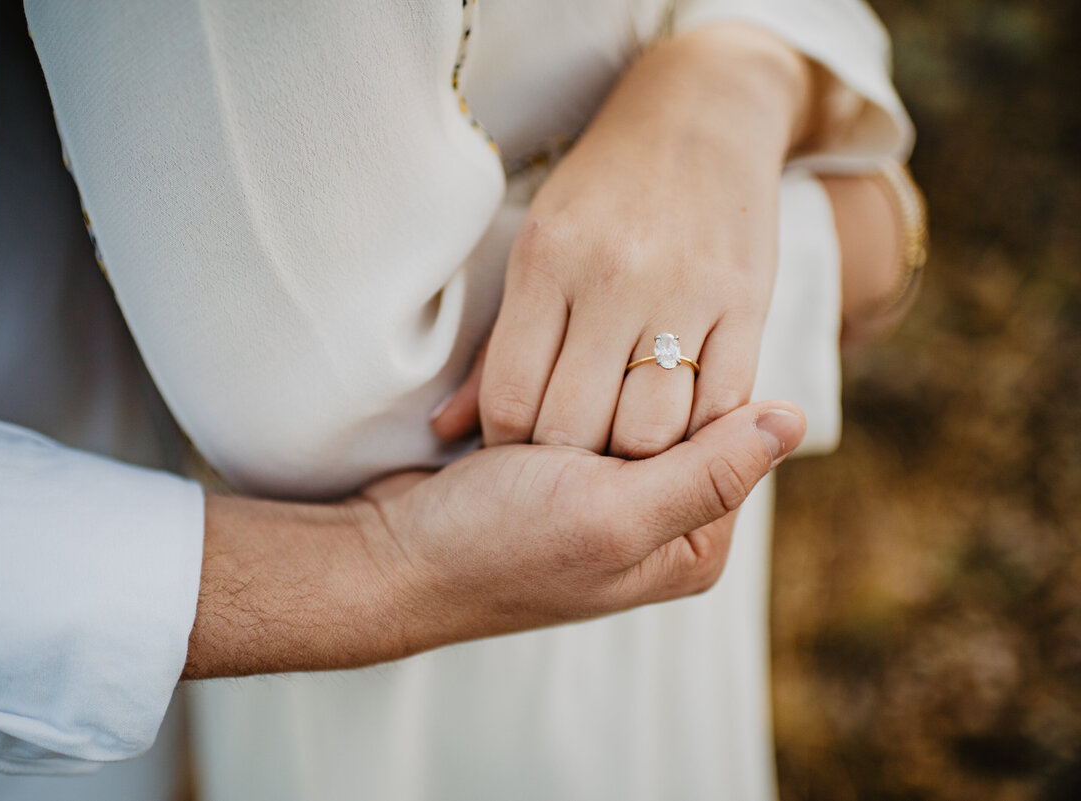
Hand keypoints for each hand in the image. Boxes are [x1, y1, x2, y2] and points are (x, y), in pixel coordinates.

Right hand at [184, 400, 804, 677]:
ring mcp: (607, 495)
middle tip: (603, 343)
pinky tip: (538, 367)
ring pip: (631, 403)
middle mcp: (658, 521)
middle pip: (684, 418)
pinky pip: (585, 406)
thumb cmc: (497, 545)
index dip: (701, 384)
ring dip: (598, 374)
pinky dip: (564, 384)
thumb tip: (798, 416)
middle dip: (644, 378)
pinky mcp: (560, 470)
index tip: (660, 341)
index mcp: (691, 543)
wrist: (390, 555)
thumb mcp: (614, 514)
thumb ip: (709, 470)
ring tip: (566, 352)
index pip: (735, 439)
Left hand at [433, 26, 817, 457]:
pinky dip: (696, 438)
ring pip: (649, 431)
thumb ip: (494, 348)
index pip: (509, 397)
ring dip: (631, 462)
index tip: (518, 448)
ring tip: (621, 451)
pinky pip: (721, 406)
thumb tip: (442, 431)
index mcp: (545, 261)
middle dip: (566, 464)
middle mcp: (613, 277)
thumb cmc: (600, 197)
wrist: (701, 113)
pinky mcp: (748, 303)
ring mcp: (684, 291)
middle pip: (575, 426)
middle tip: (571, 462)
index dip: (506, 444)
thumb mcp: (534, 251)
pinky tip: (677, 433)